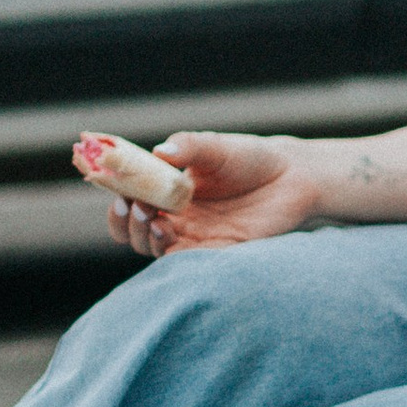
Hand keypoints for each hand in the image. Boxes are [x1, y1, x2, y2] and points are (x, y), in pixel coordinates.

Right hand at [103, 130, 321, 259]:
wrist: (292, 177)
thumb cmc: (251, 158)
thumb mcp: (215, 147)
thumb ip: (188, 146)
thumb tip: (160, 151)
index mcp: (168, 189)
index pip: (130, 197)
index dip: (116, 194)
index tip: (115, 186)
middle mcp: (176, 215)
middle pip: (133, 228)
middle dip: (123, 220)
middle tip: (133, 205)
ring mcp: (194, 235)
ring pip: (150, 247)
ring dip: (142, 234)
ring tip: (153, 216)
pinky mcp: (215, 252)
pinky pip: (182, 261)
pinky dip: (166, 250)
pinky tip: (168, 231)